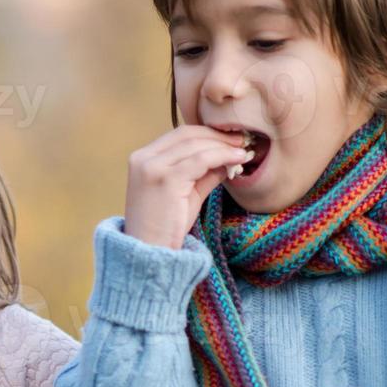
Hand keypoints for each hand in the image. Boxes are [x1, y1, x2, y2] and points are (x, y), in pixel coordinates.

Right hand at [124, 126, 250, 248]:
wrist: (150, 254)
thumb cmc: (166, 227)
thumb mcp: (186, 194)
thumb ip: (203, 173)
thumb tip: (229, 156)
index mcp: (142, 158)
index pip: (179, 134)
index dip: (208, 132)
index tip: (231, 138)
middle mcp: (143, 158)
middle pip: (187, 134)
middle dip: (218, 135)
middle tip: (243, 140)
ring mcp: (151, 167)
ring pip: (196, 144)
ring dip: (223, 145)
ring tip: (243, 151)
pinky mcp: (165, 179)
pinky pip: (201, 159)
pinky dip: (222, 156)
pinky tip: (237, 159)